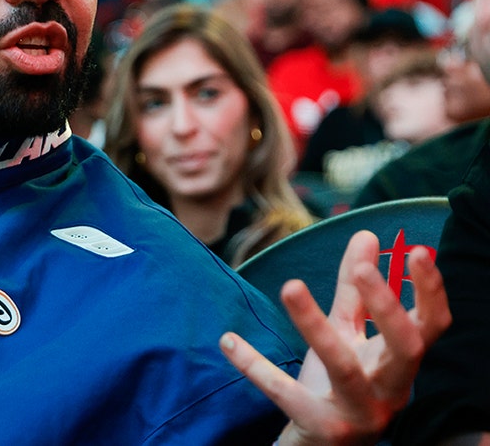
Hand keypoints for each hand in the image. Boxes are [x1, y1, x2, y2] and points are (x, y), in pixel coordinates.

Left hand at [221, 230, 450, 444]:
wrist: (324, 445)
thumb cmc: (342, 380)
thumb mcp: (348, 333)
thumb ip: (355, 289)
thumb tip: (366, 235)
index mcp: (401, 363)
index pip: (431, 326)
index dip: (431, 291)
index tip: (418, 250)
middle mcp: (390, 390)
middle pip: (404, 348)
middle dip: (387, 308)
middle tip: (364, 269)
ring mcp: (359, 413)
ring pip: (343, 368)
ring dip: (316, 326)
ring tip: (290, 285)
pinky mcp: (321, 427)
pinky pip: (286, 394)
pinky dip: (256, 366)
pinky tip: (229, 340)